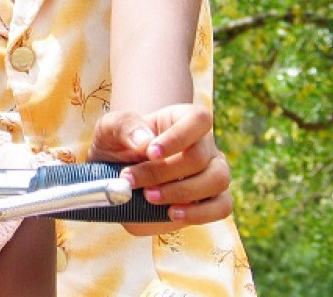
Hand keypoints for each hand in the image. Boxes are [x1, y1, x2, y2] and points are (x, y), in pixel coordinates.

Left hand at [88, 104, 232, 232]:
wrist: (117, 173)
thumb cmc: (117, 144)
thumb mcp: (109, 127)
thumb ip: (124, 126)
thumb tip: (145, 142)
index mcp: (183, 119)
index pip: (198, 119)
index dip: (178, 137)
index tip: (150, 153)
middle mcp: (204, 144)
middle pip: (200, 156)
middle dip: (163, 173)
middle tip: (132, 181)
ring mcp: (213, 171)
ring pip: (217, 180)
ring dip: (182, 193)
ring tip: (149, 198)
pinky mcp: (213, 199)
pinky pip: (222, 207)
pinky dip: (199, 213)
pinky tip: (172, 214)